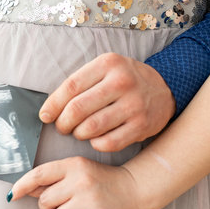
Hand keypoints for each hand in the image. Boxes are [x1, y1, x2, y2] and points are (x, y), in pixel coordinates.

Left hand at [9, 157, 140, 208]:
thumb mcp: (77, 171)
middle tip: (65, 204)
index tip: (13, 195)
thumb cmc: (100, 181)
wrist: (134, 189)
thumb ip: (52, 179)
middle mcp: (80, 181)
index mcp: (73, 165)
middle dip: (49, 207)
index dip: (22, 185)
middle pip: (44, 201)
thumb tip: (22, 189)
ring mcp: (89, 200)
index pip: (39, 174)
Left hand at [39, 53, 174, 151]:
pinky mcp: (142, 125)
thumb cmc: (123, 82)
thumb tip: (47, 112)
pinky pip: (107, 143)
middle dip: (63, 123)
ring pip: (90, 128)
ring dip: (78, 134)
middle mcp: (122, 82)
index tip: (45, 116)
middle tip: (62, 127)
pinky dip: (96, 144)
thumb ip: (78, 85)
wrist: (164, 90)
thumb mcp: (103, 71)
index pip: (70, 87)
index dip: (53, 105)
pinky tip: (96, 139)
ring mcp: (134, 104)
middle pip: (77, 109)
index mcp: (108, 64)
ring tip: (79, 132)